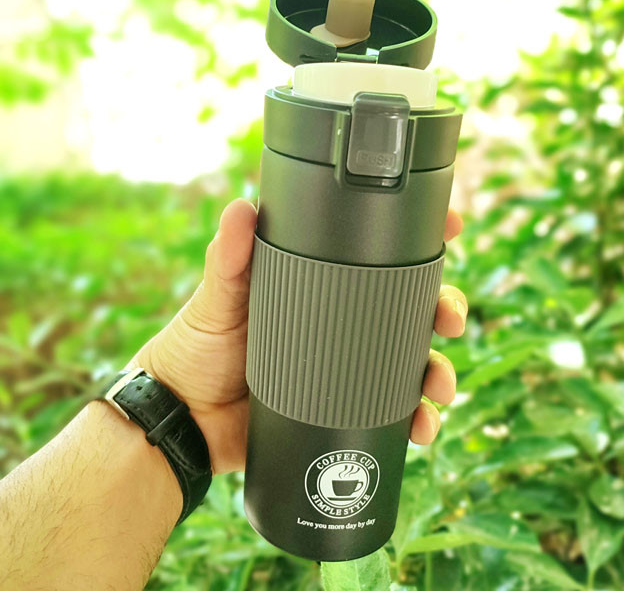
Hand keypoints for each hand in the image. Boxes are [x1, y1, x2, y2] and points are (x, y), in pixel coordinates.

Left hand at [132, 200, 466, 473]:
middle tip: (451, 318)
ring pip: (411, 364)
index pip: (376, 260)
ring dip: (438, 371)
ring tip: (441, 387)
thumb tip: (241, 207)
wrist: (183, 420)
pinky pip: (393, 413)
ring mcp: (346, 370)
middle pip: (408, 311)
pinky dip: (417, 420)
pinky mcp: (344, 412)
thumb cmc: (195, 349)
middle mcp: (340, 326)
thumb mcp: (216, 299)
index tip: (451, 226)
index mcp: (318, 290)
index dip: (417, 243)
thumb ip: (229, 259)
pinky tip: (423, 428)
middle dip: (442, 310)